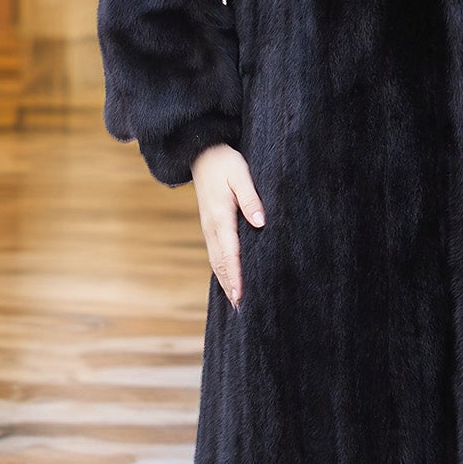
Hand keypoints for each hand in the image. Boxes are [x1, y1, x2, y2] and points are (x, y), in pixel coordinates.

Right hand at [190, 142, 264, 308]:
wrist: (202, 154)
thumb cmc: (225, 163)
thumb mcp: (240, 174)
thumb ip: (251, 198)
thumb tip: (259, 222)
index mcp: (221, 216)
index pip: (230, 252)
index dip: (236, 274)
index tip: (241, 294)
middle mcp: (211, 227)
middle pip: (221, 263)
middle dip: (231, 286)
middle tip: (242, 309)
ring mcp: (208, 228)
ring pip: (216, 261)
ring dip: (226, 282)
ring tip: (236, 303)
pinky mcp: (210, 227)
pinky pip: (215, 254)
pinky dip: (221, 271)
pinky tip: (229, 281)